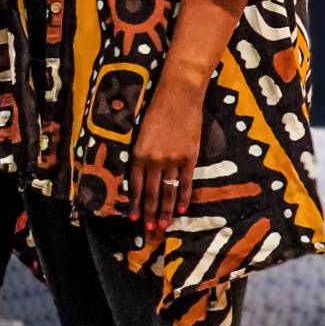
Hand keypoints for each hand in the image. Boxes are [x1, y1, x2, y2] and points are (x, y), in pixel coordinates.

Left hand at [125, 80, 200, 231]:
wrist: (179, 96)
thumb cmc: (157, 110)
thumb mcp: (142, 133)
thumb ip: (143, 154)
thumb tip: (143, 174)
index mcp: (139, 154)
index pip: (136, 186)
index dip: (136, 204)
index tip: (134, 219)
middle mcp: (154, 160)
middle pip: (152, 193)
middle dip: (150, 213)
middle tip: (150, 230)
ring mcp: (173, 160)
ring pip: (169, 192)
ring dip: (166, 211)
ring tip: (164, 225)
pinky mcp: (189, 158)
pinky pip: (186, 183)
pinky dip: (183, 197)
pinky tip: (181, 209)